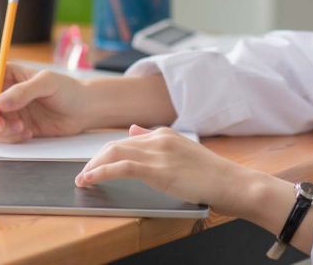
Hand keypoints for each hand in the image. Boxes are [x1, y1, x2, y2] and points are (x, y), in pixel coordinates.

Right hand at [0, 62, 88, 141]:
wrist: (82, 110)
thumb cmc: (68, 90)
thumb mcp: (48, 83)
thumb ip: (23, 91)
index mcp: (5, 74)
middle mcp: (1, 92)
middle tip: (6, 125)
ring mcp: (5, 111)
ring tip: (23, 129)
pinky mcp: (12, 127)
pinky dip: (9, 138)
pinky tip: (28, 133)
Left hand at [75, 125, 256, 215]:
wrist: (230, 181)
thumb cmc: (210, 173)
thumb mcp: (181, 151)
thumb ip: (155, 141)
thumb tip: (134, 131)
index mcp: (164, 133)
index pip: (127, 140)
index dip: (108, 153)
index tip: (96, 164)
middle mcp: (158, 138)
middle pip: (116, 145)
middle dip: (95, 159)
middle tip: (84, 173)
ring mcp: (157, 153)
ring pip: (114, 153)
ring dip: (94, 166)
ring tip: (82, 179)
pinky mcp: (156, 169)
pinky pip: (120, 168)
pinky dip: (101, 172)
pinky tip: (89, 180)